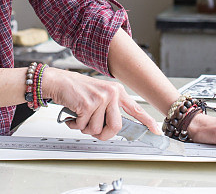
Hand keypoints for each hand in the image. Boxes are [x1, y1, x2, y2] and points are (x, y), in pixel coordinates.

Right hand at [42, 67, 159, 140]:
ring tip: (80, 115)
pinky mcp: (88, 103)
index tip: (157, 130)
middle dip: (102, 134)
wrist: (59, 81)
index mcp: (116, 92)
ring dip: (85, 127)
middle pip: (115, 127)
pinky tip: (73, 114)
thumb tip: (114, 130)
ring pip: (97, 129)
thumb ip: (109, 110)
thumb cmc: (77, 91)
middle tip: (92, 128)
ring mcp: (101, 98)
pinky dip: (75, 124)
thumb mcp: (99, 96)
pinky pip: (84, 126)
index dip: (147, 121)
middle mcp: (111, 93)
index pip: (136, 109)